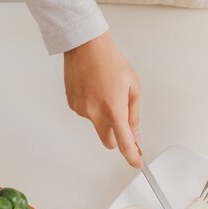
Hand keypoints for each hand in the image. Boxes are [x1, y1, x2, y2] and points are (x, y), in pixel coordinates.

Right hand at [64, 32, 142, 167]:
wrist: (85, 45)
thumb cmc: (110, 61)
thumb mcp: (133, 87)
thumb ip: (133, 115)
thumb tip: (134, 134)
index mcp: (114, 108)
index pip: (124, 142)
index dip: (130, 156)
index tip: (135, 163)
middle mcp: (95, 112)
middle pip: (109, 142)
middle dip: (117, 137)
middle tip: (122, 121)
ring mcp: (81, 110)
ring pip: (97, 126)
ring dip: (104, 117)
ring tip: (105, 92)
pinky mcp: (72, 105)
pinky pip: (87, 115)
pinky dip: (93, 108)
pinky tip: (95, 90)